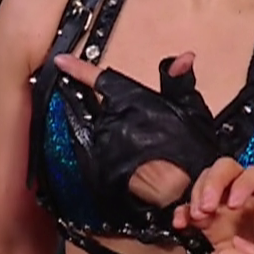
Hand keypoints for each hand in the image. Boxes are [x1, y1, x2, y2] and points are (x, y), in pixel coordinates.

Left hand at [53, 51, 207, 206]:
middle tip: (140, 131)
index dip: (77, 68)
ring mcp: (101, 144)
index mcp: (130, 100)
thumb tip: (182, 60)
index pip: (98, 78)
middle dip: (118, 117)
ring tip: (140, 151)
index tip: (61, 62)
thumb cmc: (189, 155)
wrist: (180, 194)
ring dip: (115, 139)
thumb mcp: (191, 110)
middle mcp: (111, 119)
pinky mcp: (97, 168)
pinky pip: (99, 157)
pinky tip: (131, 166)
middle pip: (103, 110)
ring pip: (101, 133)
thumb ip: (180, 81)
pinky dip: (112, 160)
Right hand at [173, 159, 253, 253]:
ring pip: (207, 182)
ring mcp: (226, 203)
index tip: (234, 205)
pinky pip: (193, 208)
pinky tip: (181, 223)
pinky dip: (184, 212)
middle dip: (212, 183)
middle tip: (206, 205)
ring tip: (197, 216)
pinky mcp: (212, 219)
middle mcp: (247, 190)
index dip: (241, 184)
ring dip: (197, 195)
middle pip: (226, 169)